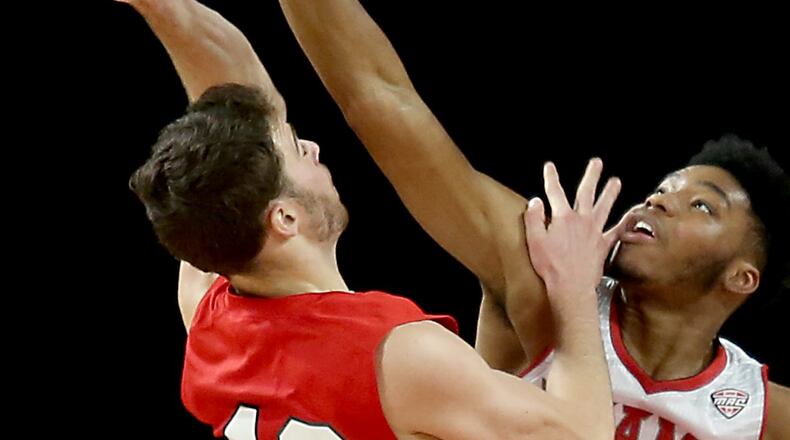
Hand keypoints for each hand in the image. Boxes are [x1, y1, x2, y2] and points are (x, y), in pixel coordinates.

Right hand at [524, 159, 624, 301]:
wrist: (571, 287)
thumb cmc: (550, 266)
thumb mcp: (534, 241)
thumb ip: (533, 218)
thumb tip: (535, 201)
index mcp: (563, 218)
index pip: (555, 192)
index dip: (551, 177)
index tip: (550, 166)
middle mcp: (582, 220)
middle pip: (586, 193)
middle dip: (591, 176)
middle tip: (596, 163)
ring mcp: (595, 232)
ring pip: (605, 207)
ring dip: (610, 193)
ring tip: (616, 182)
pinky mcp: (604, 245)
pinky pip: (617, 231)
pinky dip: (625, 223)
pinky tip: (631, 217)